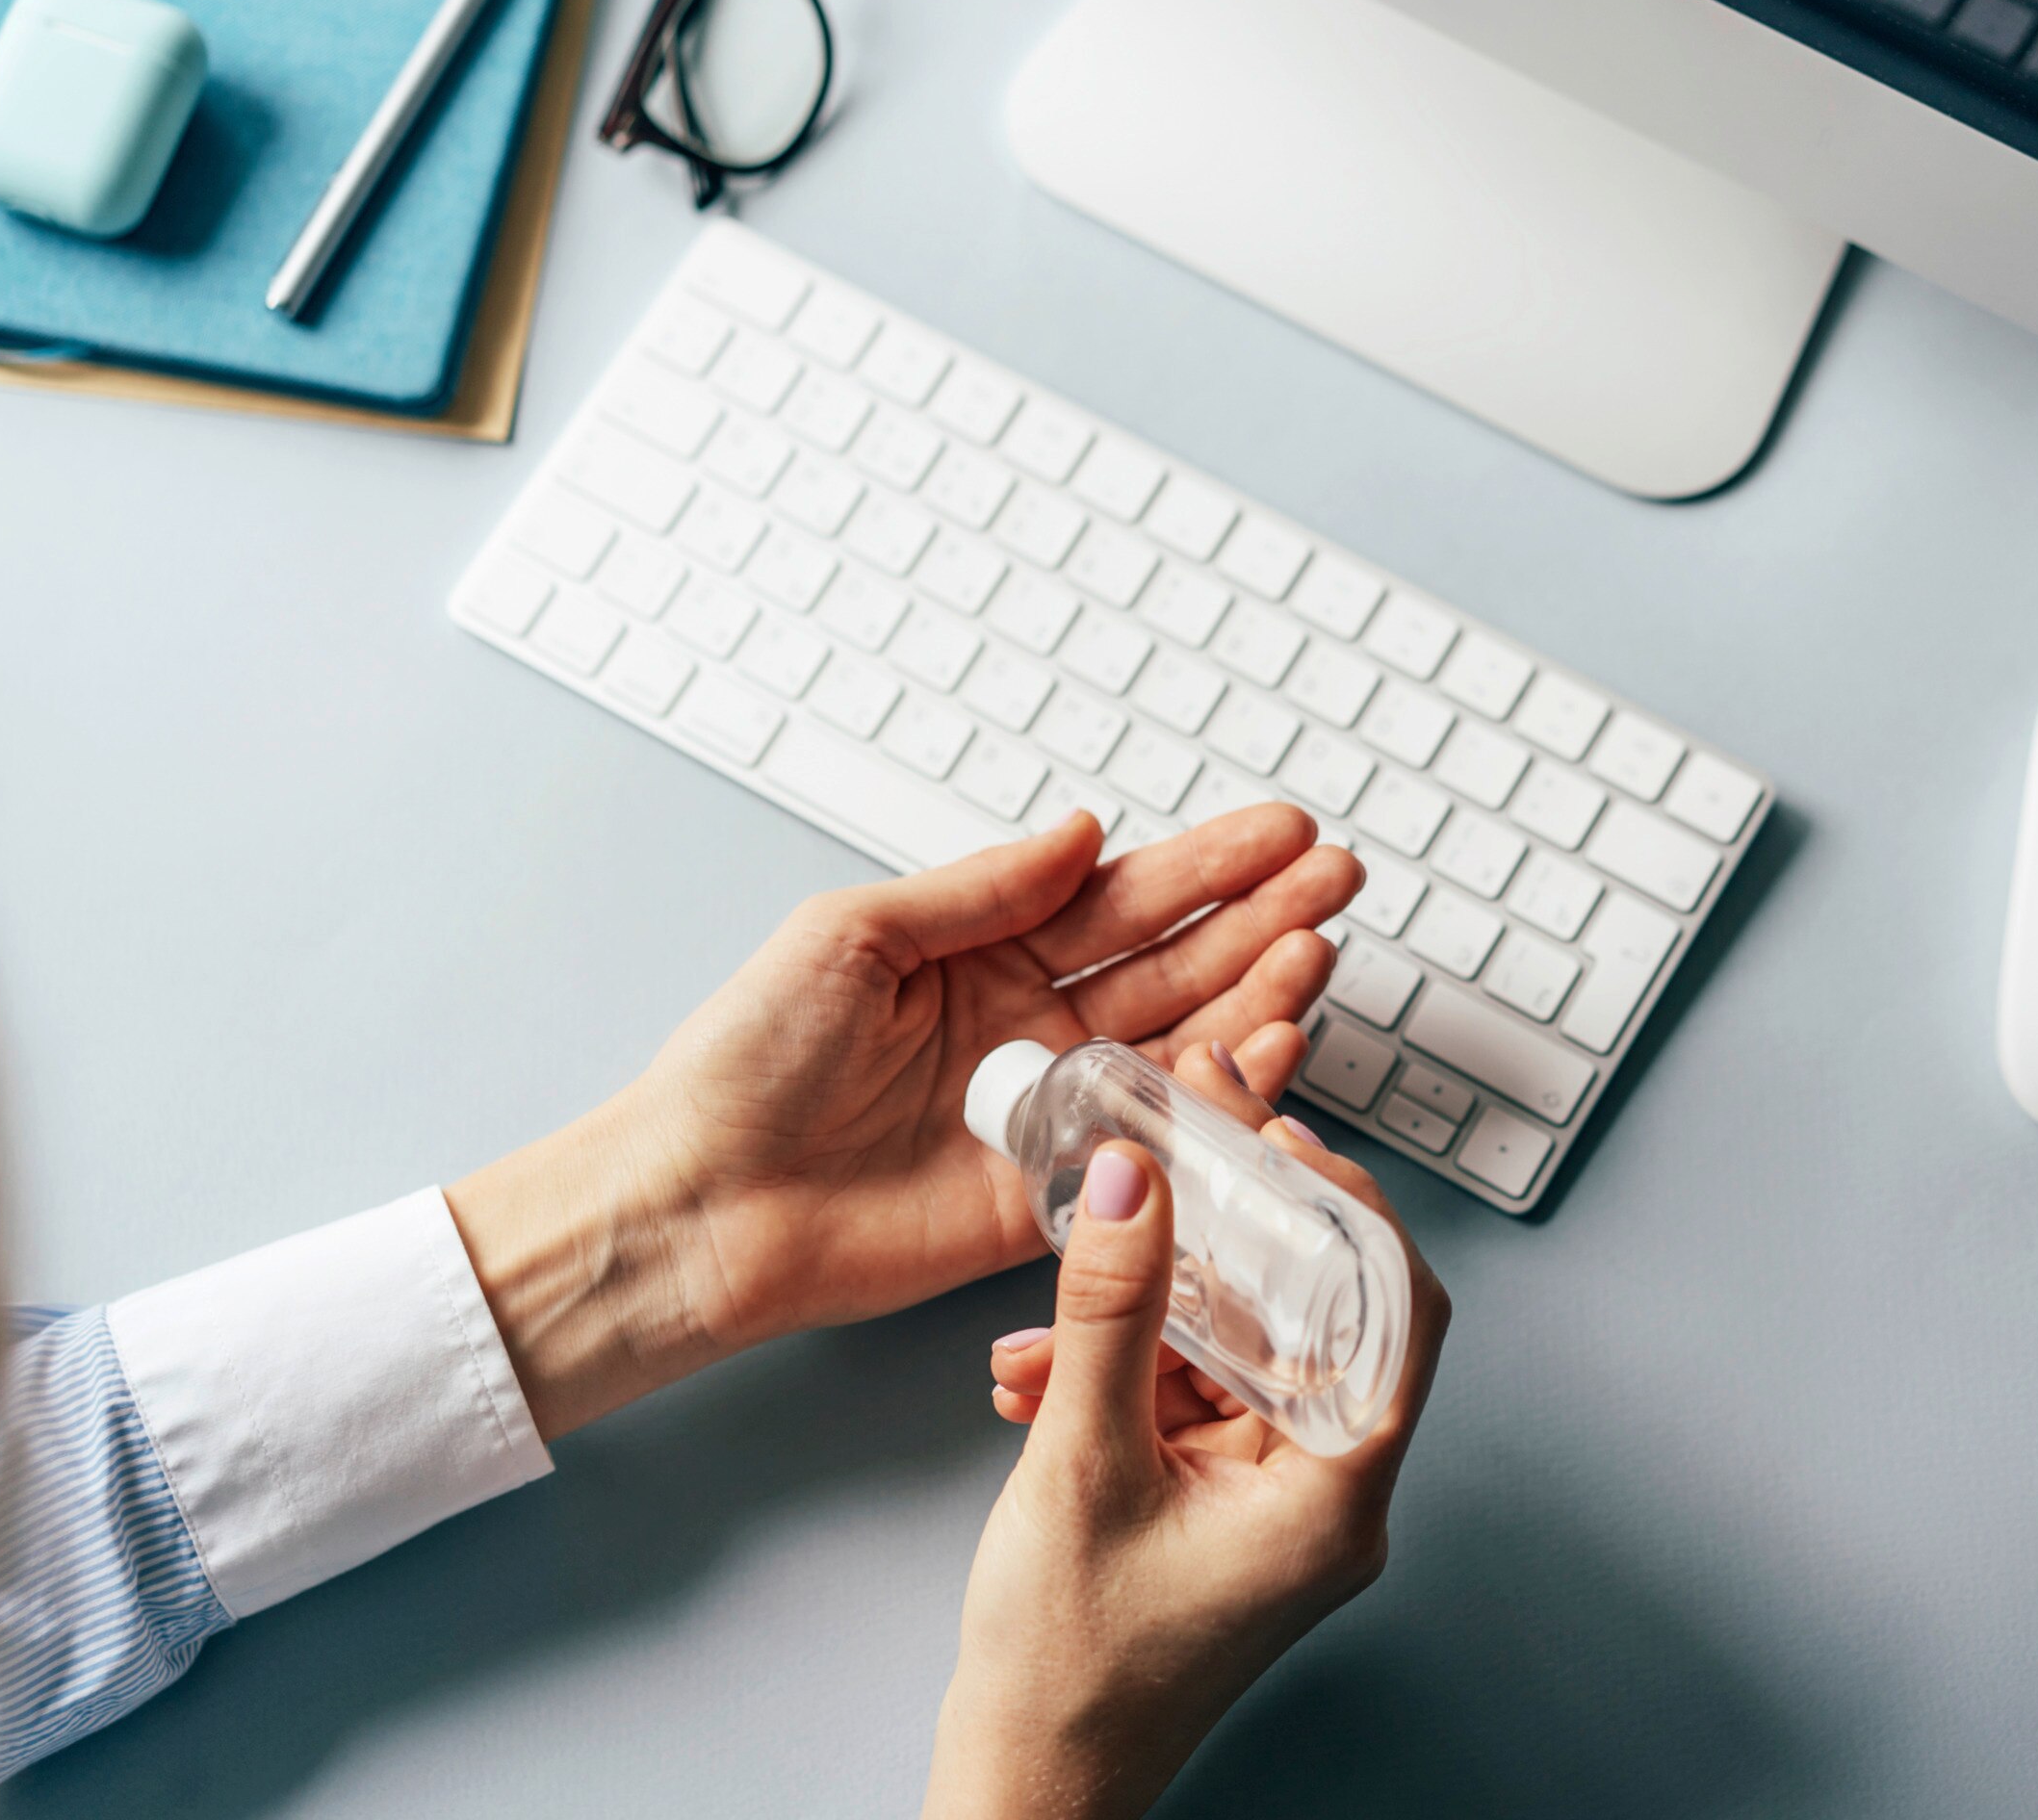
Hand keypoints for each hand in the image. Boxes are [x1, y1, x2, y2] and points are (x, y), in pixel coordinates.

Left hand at [446, 805, 1360, 1437]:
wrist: (699, 1205)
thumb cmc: (743, 1066)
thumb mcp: (853, 935)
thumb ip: (981, 891)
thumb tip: (1079, 832)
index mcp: (981, 955)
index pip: (1120, 897)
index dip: (1207, 864)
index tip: (1281, 831)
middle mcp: (1028, 1028)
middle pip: (1173, 962)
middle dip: (1262, 917)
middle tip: (1338, 879)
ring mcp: (1048, 1112)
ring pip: (1181, 1043)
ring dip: (1259, 994)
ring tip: (1323, 950)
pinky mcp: (1050, 1195)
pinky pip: (1155, 1144)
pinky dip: (1220, 1101)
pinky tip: (1273, 1051)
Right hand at [922, 1050, 1451, 1819]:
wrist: (1027, 1787)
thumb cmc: (1068, 1677)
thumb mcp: (1081, 1467)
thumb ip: (1113, 1315)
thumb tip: (1142, 1185)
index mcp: (1333, 1497)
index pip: (1397, 1315)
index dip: (1350, 1211)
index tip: (1287, 1139)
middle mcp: (1322, 1498)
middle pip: (1310, 1322)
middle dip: (1225, 1245)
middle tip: (1171, 1162)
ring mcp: (1270, 1507)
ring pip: (1233, 1359)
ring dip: (1139, 1325)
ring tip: (1045, 1331)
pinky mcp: (1217, 1512)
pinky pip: (1188, 1406)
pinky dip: (1119, 1377)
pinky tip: (1039, 1378)